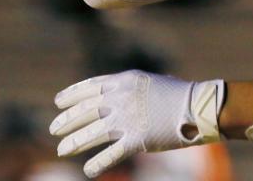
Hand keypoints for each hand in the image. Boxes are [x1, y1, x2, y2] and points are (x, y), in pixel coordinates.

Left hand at [50, 70, 224, 177]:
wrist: (198, 105)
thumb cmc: (178, 93)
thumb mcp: (148, 82)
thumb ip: (128, 89)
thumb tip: (111, 95)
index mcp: (124, 81)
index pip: (89, 87)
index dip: (71, 95)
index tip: (58, 102)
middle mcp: (121, 98)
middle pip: (85, 111)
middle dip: (67, 121)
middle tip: (54, 129)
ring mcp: (127, 120)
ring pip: (91, 133)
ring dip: (74, 143)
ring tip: (62, 150)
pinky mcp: (136, 140)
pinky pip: (110, 154)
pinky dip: (97, 164)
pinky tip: (88, 170)